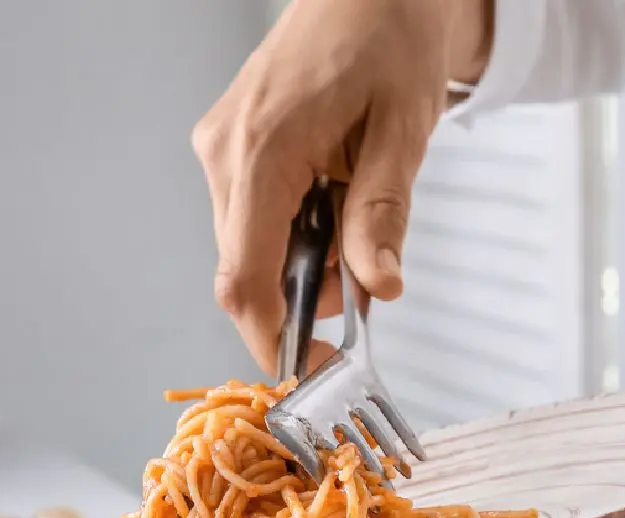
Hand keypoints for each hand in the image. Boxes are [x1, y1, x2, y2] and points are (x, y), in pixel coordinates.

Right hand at [192, 0, 492, 373]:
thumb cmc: (390, 37)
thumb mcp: (403, 130)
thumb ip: (382, 213)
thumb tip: (379, 289)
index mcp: (262, 149)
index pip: (245, 277)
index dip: (273, 339)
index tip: (314, 372)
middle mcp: (225, 151)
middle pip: (243, 271)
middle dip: (301, 298)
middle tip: (364, 279)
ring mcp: (221, 147)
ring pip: (247, 247)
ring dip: (301, 264)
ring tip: (355, 221)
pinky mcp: (229, 145)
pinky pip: (250, 216)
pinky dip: (292, 233)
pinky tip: (331, 201)